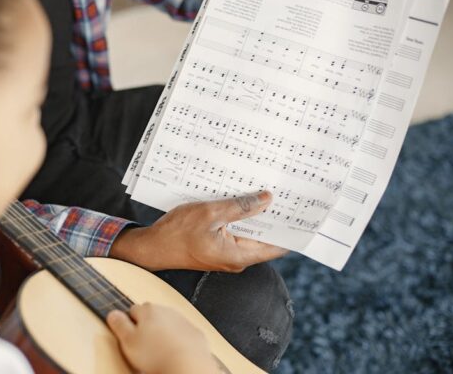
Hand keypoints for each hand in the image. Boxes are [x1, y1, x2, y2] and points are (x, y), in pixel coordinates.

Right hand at [107, 304, 219, 373]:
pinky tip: (174, 353)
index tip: (127, 335)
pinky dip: (178, 340)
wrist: (187, 365)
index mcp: (148, 311)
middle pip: (152, 314)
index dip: (129, 322)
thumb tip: (112, 313)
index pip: (133, 309)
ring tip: (158, 351)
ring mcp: (182, 321)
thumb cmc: (156, 355)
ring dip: (163, 332)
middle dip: (146, 325)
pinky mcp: (194, 333)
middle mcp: (166, 311)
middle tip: (142, 345)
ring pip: (168, 323)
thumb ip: (119, 325)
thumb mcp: (128, 341)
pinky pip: (183, 333)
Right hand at [110, 191, 287, 271]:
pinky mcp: (216, 248)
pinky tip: (240, 201)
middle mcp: (236, 259)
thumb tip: (266, 199)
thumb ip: (241, 207)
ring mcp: (226, 255)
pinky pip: (235, 233)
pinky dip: (240, 218)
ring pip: (249, 234)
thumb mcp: (211, 213)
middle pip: (264, 239)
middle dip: (272, 217)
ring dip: (254, 216)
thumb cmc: (177, 233)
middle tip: (282, 194)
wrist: (152, 248)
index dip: (290, 229)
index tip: (300, 211)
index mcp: (238, 256)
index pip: (276, 246)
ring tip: (263, 193)